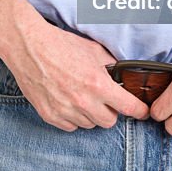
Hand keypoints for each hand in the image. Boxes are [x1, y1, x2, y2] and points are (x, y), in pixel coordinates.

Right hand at [1, 20, 150, 131]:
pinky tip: (68, 101)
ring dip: (90, 114)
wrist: (29, 47)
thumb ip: (110, 65)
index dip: (139, 111)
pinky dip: (73, 117)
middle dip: (111, 111)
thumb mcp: (93, 50)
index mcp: (98, 84)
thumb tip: (121, 75)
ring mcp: (65, 111)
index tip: (142, 112)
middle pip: (109, 121)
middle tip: (105, 98)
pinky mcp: (50, 116)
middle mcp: (83, 101)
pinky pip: (70, 126)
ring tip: (82, 96)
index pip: (128, 107)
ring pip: (89, 124)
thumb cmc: (60, 44)